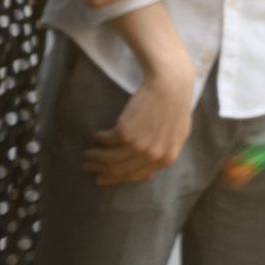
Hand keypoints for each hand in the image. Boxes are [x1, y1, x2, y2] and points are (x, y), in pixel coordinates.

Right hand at [85, 63, 194, 185]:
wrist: (171, 86)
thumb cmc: (175, 107)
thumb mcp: (177, 136)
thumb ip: (163, 154)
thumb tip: (148, 173)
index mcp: (166, 159)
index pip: (135, 176)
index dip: (116, 178)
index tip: (103, 177)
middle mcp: (152, 155)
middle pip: (119, 170)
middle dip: (101, 170)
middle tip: (88, 167)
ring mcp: (139, 145)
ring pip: (109, 159)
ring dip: (94, 157)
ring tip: (87, 155)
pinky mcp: (126, 131)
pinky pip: (106, 140)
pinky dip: (100, 138)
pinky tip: (98, 135)